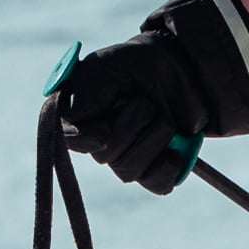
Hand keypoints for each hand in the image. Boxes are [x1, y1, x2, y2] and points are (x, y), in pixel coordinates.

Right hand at [51, 0, 248, 194]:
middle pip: (106, 156)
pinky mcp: (156, 168)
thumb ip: (86, 95)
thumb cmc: (136, 64)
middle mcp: (99, 143)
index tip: (104, 128)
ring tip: (162, 115)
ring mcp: (127, 158)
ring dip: (153, 138)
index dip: (86, 138)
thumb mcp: (105, 67)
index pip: (69, 139)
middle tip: (144, 101)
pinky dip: (167, 168)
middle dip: (132, 123)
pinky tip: (174, 151)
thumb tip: (88, 132)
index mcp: (80, 117)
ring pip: (130, 171)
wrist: (179, 66)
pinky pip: (157, 185)